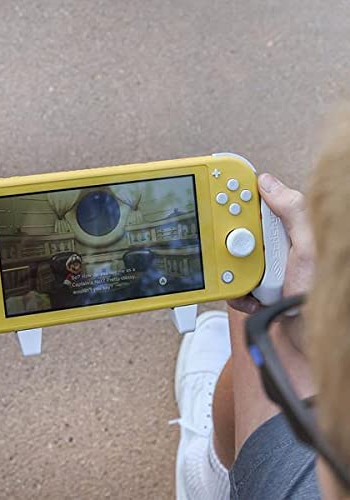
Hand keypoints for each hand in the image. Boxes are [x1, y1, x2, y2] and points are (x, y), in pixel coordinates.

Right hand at [228, 173, 314, 313]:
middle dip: (229, 240)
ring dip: (231, 270)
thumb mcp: (309, 249)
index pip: (258, 202)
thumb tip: (269, 183)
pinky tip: (250, 297)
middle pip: (237, 229)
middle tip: (236, 250)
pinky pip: (229, 279)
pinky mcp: (251, 284)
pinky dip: (233, 290)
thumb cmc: (317, 298)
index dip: (236, 193)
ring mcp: (262, 266)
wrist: (310, 341)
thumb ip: (293, 213)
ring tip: (249, 282)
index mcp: (290, 230)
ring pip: (229, 256)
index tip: (215, 182)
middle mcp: (275, 245)